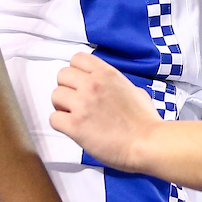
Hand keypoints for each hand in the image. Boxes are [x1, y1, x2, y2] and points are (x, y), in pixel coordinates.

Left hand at [50, 53, 160, 172]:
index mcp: (107, 73)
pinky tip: (73, 129)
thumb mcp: (135, 91)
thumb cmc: (145, 121)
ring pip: (55, 95)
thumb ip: (118, 86)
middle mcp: (92, 84)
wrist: (147, 143)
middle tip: (76, 101)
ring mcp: (82, 104)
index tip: (80, 83)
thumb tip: (113, 90)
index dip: (76, 71)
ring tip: (74, 116)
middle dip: (67, 88)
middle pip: (62, 75)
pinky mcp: (75, 126)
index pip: (77, 59)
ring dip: (62, 106)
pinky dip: (61, 124)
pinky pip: (54, 118)